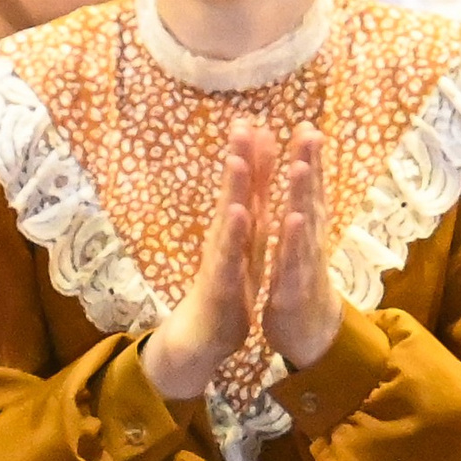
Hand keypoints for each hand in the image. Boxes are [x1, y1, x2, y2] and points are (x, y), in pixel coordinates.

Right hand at [139, 124, 272, 400]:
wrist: (202, 340)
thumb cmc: (225, 295)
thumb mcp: (243, 254)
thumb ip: (249, 221)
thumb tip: (253, 191)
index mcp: (239, 233)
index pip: (248, 189)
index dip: (254, 156)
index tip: (259, 121)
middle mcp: (226, 240)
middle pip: (234, 194)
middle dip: (240, 158)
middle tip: (243, 122)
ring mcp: (220, 260)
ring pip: (228, 219)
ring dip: (233, 189)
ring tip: (238, 158)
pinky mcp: (219, 284)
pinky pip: (227, 255)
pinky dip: (233, 234)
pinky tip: (238, 212)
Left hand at [260, 122, 343, 373]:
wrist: (307, 334)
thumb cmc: (300, 284)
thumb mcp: (300, 244)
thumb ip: (302, 209)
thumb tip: (305, 175)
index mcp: (306, 229)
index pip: (308, 188)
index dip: (308, 157)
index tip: (305, 123)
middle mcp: (310, 241)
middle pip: (310, 197)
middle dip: (309, 163)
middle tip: (308, 130)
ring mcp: (305, 263)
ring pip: (304, 224)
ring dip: (302, 194)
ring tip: (300, 164)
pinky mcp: (294, 287)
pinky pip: (292, 261)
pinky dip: (294, 240)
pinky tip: (293, 219)